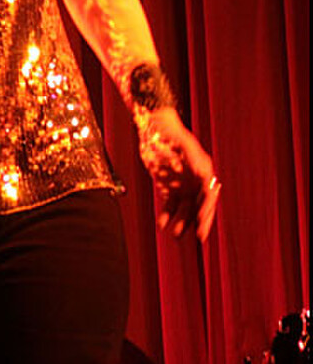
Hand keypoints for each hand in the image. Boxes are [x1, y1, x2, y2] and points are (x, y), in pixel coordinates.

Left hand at [136, 107, 220, 240]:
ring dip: (182, 222)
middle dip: (200, 221)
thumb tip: (207, 176)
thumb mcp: (183, 144)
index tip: (203, 224)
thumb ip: (194, 159)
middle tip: (200, 237)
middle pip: (200, 205)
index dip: (207, 211)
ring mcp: (182, 184)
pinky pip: (169, 204)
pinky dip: (166, 215)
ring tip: (176, 235)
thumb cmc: (170, 133)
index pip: (208, 196)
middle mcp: (195, 180)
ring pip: (185, 208)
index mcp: (203, 170)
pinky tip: (162, 225)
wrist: (154, 126)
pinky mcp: (168, 186)